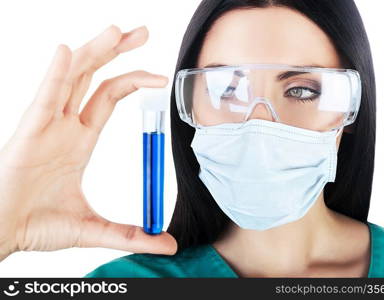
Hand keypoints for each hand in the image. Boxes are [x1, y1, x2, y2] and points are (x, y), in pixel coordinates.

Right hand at [0, 24, 176, 261]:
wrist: (1, 233)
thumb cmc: (37, 225)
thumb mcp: (94, 227)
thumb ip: (131, 234)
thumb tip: (169, 244)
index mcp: (80, 139)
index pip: (110, 97)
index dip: (134, 81)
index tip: (159, 77)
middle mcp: (64, 125)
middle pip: (93, 77)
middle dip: (116, 51)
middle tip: (142, 32)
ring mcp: (45, 125)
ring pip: (71, 78)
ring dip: (94, 53)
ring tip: (118, 31)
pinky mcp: (26, 134)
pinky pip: (42, 98)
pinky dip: (54, 75)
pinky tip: (66, 52)